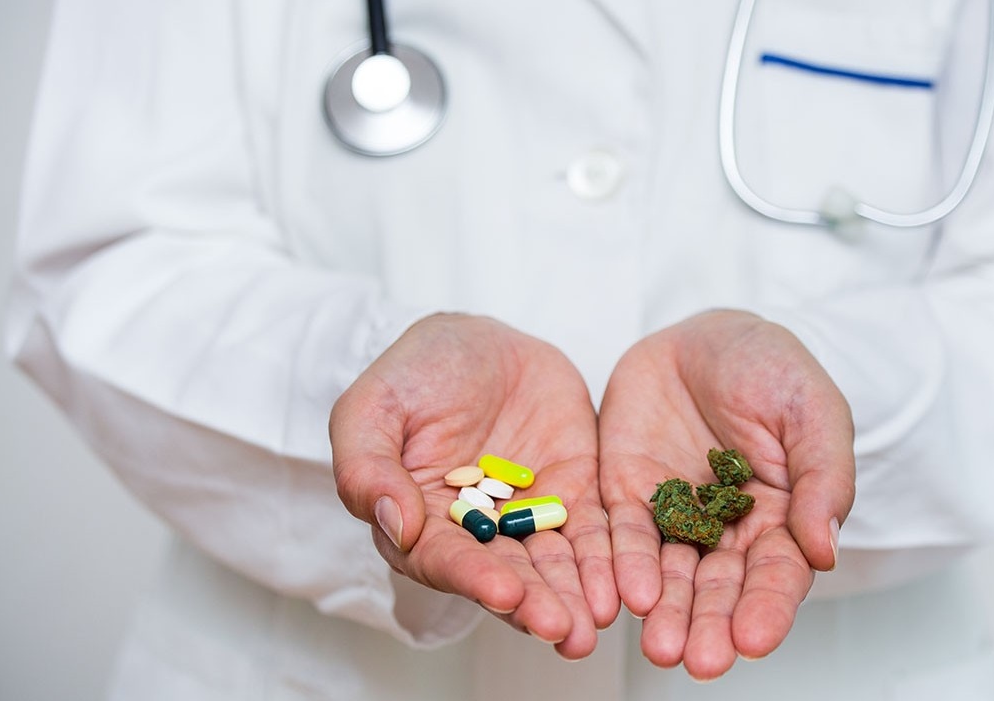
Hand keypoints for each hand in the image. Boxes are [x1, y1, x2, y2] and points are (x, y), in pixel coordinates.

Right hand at [331, 314, 617, 657]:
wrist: (479, 341)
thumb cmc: (415, 373)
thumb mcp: (373, 406)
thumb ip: (368, 466)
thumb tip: (394, 524)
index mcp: (419, 522)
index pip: (445, 559)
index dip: (474, 577)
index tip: (505, 592)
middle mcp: (477, 533)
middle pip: (507, 575)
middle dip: (536, 604)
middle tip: (565, 630)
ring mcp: (528, 516)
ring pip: (554, 564)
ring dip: (574, 596)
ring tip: (595, 623)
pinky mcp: (574, 495)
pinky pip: (595, 531)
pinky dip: (609, 559)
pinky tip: (625, 584)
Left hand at [599, 309, 854, 679]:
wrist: (704, 334)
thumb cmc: (770, 368)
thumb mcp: (812, 411)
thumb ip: (823, 476)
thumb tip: (823, 550)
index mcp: (781, 518)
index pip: (776, 574)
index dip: (767, 608)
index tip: (755, 640)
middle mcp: (726, 530)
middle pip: (718, 587)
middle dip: (709, 624)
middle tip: (699, 660)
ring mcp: (674, 515)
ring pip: (668, 574)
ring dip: (664, 612)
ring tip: (661, 647)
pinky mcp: (627, 494)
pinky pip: (620, 535)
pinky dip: (621, 566)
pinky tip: (624, 595)